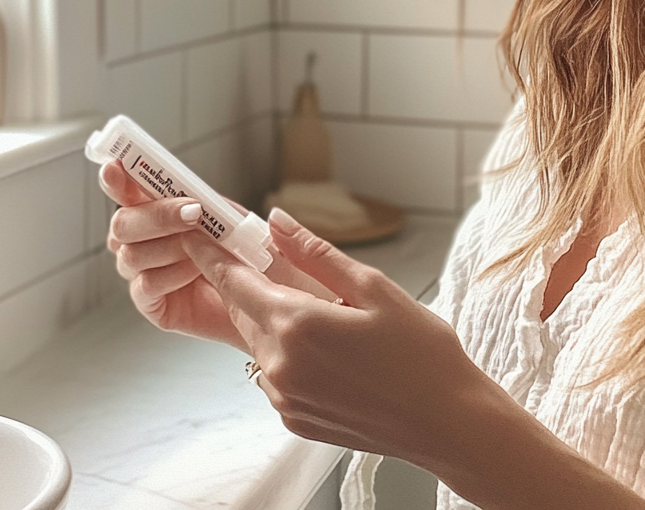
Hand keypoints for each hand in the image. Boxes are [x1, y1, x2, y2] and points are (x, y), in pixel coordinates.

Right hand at [100, 160, 248, 350]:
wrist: (262, 300)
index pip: (128, 192)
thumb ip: (213, 204)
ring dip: (171, 246)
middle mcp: (143, 242)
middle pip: (121, 223)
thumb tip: (196, 193)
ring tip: (204, 249)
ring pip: (130, 255)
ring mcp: (144, 273)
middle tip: (192, 212)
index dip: (118, 180)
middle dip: (157, 215)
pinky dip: (172, 275)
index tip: (114, 167)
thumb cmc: (248, 256)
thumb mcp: (237, 222)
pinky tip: (197, 271)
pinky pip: (146, 285)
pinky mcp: (152, 304)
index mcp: (159, 213)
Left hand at [182, 208, 499, 468]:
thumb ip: (316, 253)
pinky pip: (276, 373)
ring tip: (322, 311)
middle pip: (245, 310)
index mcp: (296, 325)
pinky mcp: (293, 420)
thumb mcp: (373, 288)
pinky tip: (330, 348)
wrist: (447, 422)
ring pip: (260, 342)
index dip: (212, 255)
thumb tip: (278, 221)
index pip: (235, 281)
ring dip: (274, 319)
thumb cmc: (421, 353)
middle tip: (268, 259)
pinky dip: (289, 352)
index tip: (197, 235)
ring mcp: (284, 398)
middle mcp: (279, 365)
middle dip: (249, 282)